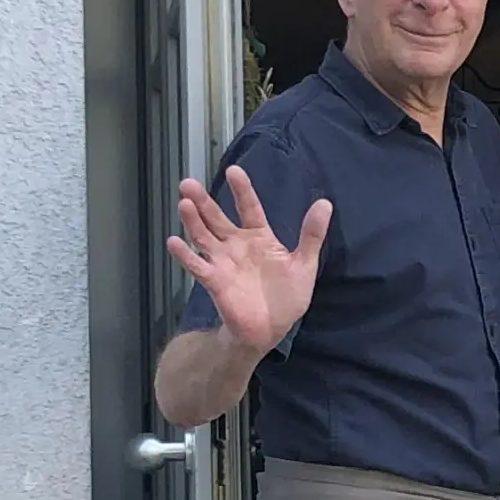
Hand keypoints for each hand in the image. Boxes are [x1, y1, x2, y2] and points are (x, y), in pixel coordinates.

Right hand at [165, 165, 332, 354]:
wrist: (271, 329)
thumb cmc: (287, 297)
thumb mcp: (304, 264)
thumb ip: (312, 235)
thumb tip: (325, 203)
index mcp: (259, 237)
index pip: (249, 207)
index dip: (242, 190)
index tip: (233, 170)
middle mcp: (237, 245)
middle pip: (217, 218)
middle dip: (203, 201)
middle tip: (188, 182)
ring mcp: (223, 262)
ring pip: (203, 237)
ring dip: (192, 221)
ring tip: (184, 203)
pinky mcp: (215, 282)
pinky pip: (198, 266)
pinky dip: (185, 255)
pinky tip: (173, 242)